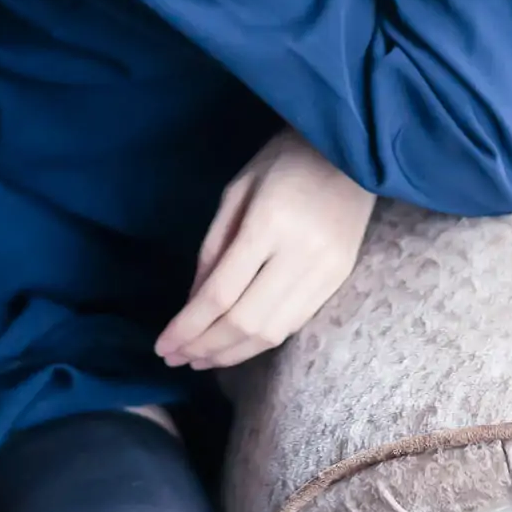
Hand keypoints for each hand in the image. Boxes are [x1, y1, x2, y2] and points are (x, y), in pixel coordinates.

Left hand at [157, 127, 377, 369]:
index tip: (161, 346)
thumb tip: (193, 303)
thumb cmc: (284, 160)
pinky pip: (294, 323)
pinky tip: (236, 345)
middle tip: (175, 359)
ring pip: (272, 332)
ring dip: (232, 353)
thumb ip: (213, 247)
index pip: (221, 293)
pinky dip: (261, 341)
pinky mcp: (340, 279)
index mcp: (269, 224)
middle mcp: (301, 255)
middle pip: (246, 321)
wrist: (350, 151)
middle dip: (205, 346)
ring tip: (200, 360)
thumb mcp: (237, 191)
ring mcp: (326, 271)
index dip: (188, 326)